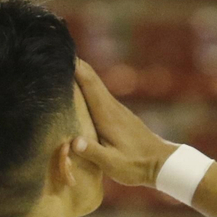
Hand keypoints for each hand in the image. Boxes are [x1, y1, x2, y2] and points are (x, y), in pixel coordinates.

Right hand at [71, 59, 175, 187]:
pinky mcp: (119, 116)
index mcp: (107, 114)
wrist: (162, 164)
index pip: (89, 84)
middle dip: (74, 64)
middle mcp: (111, 107)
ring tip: (62, 64)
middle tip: (55, 50)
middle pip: (91, 78)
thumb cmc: (136, 165)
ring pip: (95, 85)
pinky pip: (99, 94)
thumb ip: (92, 152)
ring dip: (80, 73)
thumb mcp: (112, 164)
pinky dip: (87, 85)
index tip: (59, 52)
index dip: (75, 67)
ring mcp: (116, 110)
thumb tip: (73, 141)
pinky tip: (80, 88)